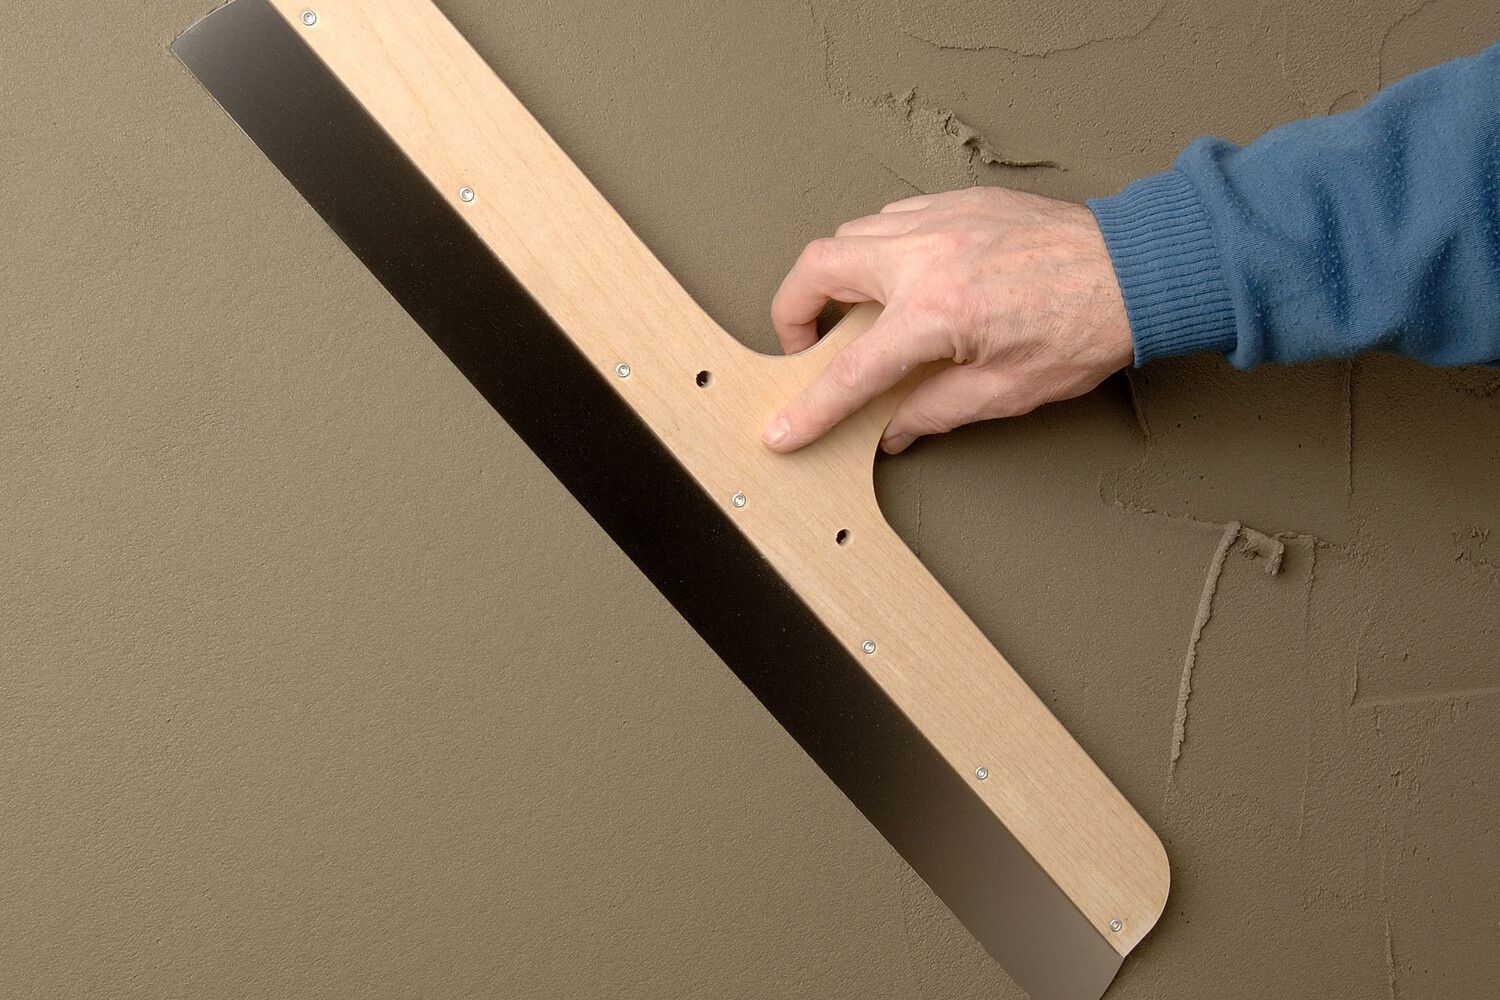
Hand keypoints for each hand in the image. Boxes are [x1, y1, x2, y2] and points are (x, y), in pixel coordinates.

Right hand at [761, 186, 1134, 453]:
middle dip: (793, 311)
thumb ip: (935, 410)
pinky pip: (892, 218)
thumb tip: (891, 428)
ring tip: (857, 315)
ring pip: (850, 234)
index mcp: (936, 313)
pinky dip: (880, 248)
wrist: (1140, 269)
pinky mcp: (959, 200)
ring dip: (837, 277)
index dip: (810, 408)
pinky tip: (900, 278)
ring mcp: (940, 219)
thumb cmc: (1086, 328)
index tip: (782, 429)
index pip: (850, 371)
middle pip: (817, 269)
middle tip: (805, 347)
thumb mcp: (1007, 391)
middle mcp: (925, 256)